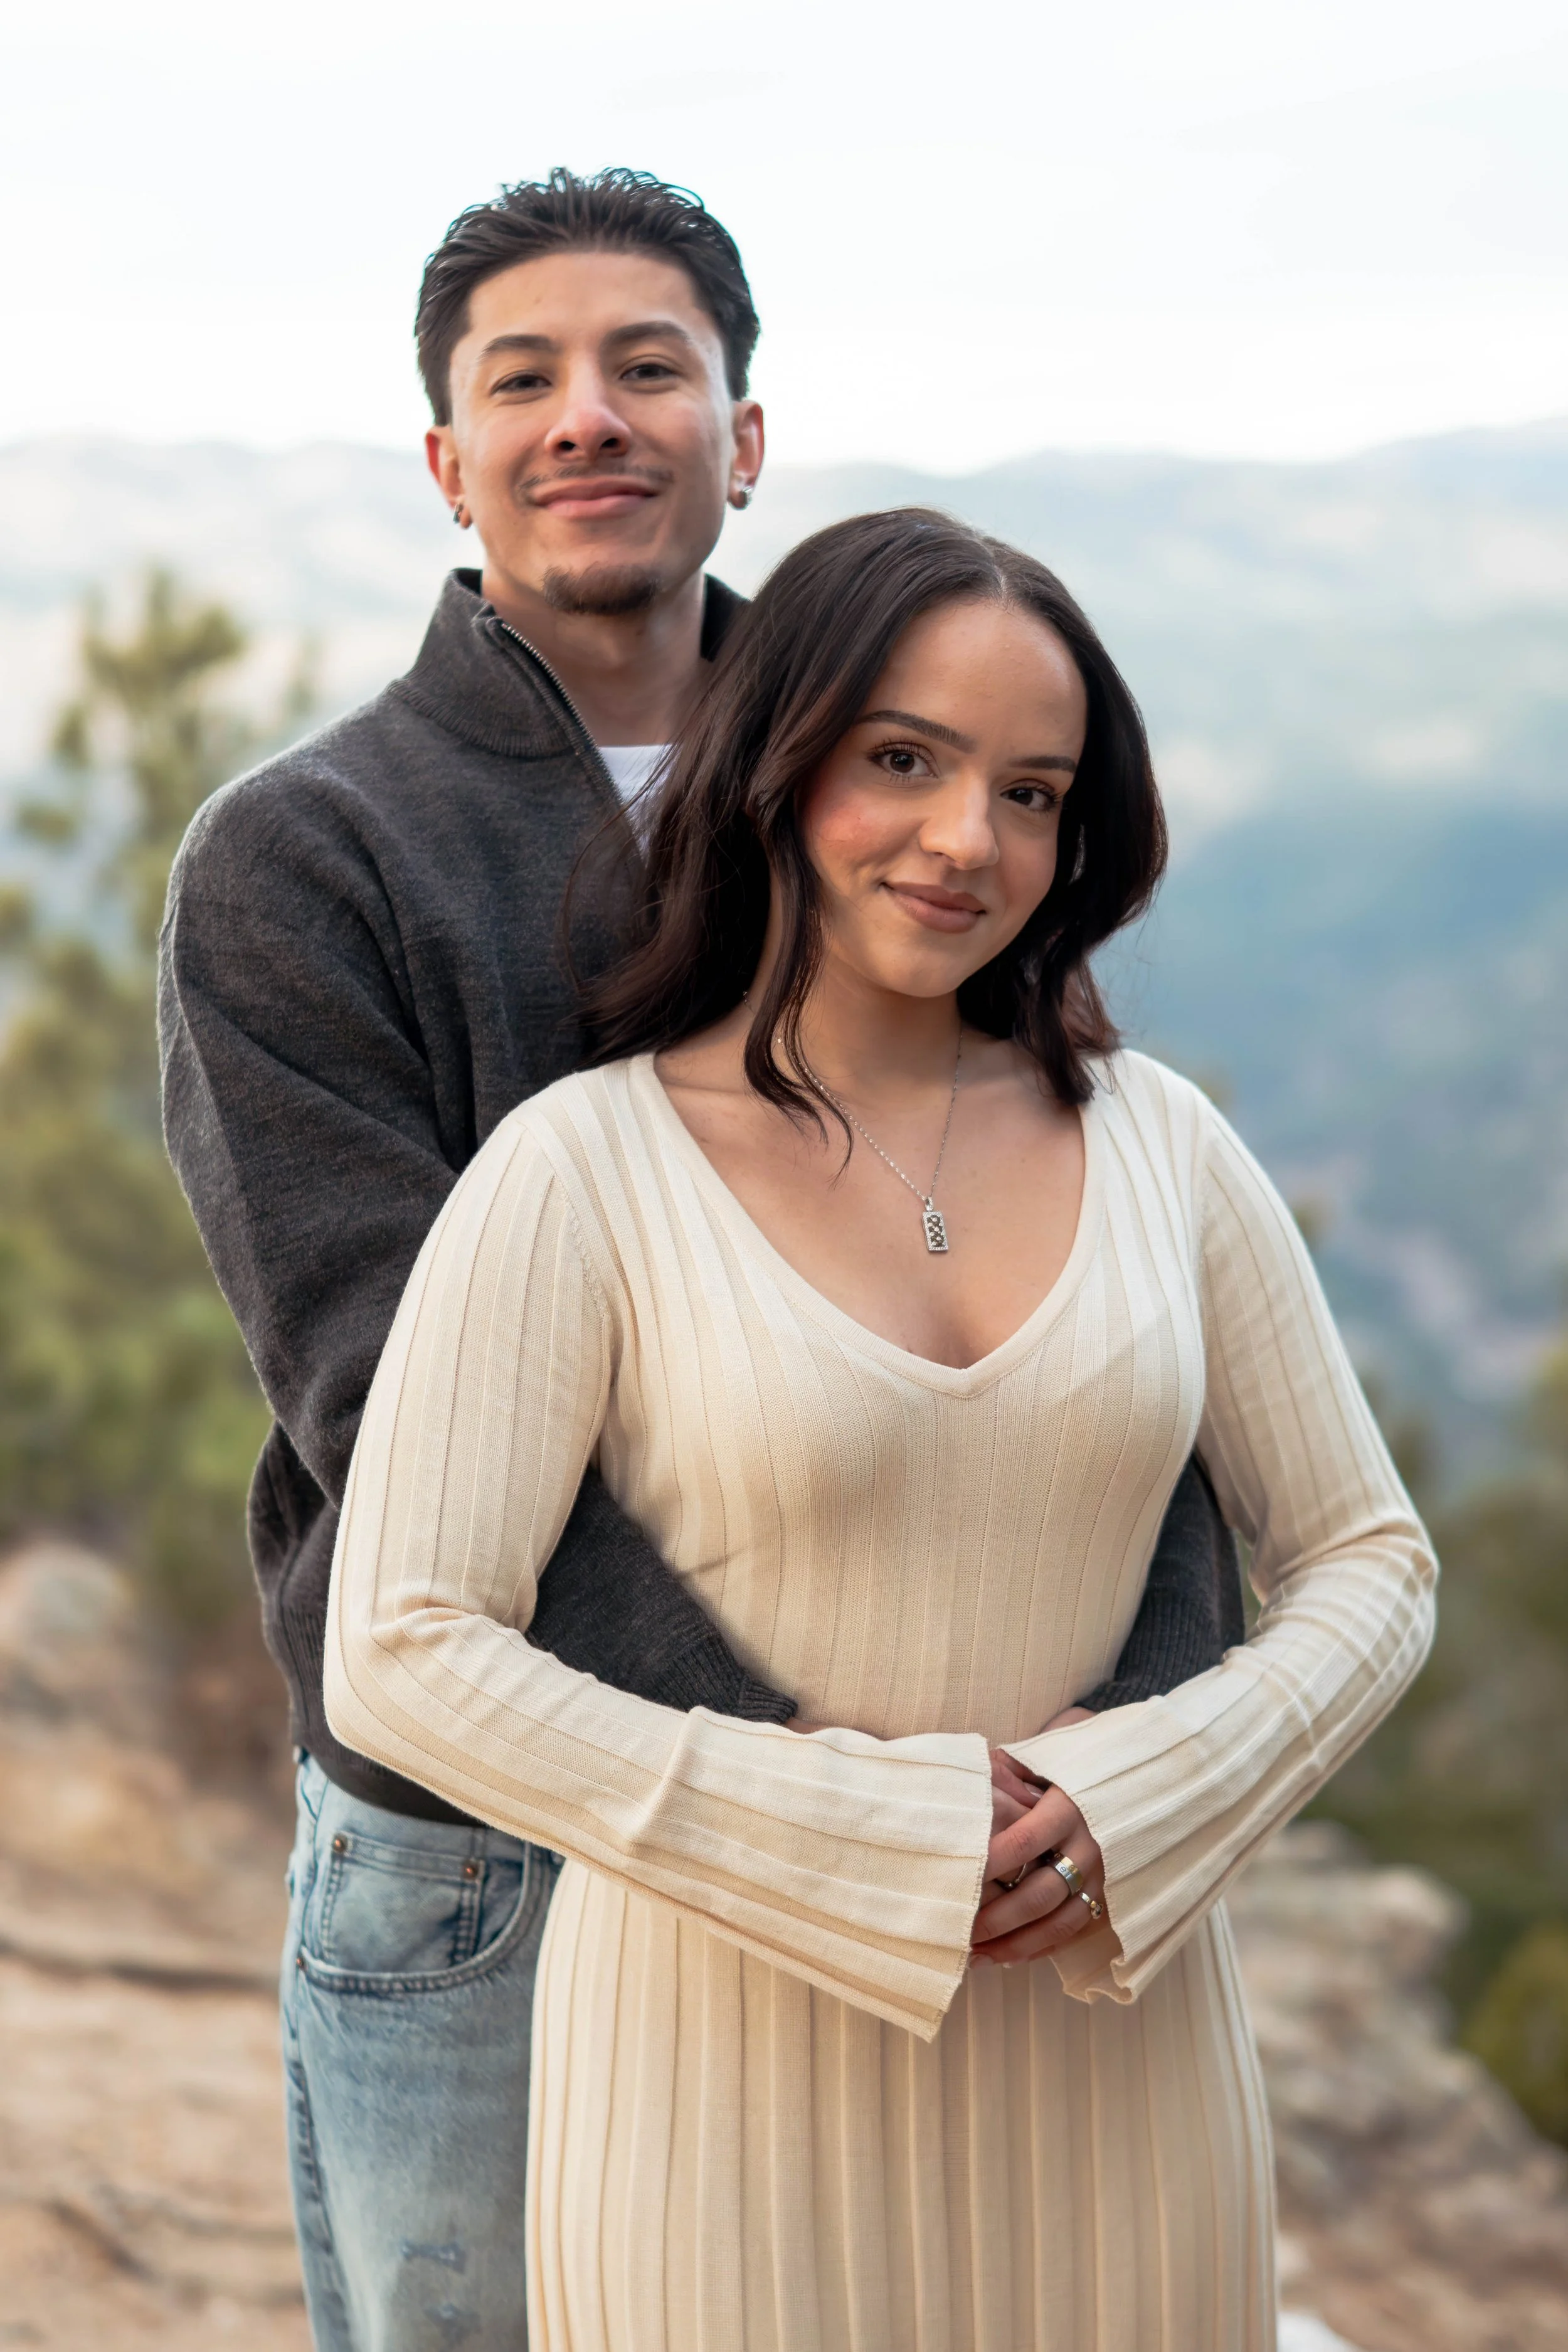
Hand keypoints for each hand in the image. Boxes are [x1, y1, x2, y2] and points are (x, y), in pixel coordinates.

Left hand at [970, 1755, 1105, 1967]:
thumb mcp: (1051, 1755)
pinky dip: (1039, 1948)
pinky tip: (1007, 1957)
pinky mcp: (1109, 1896)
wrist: (1148, 1778)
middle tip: (958, 1929)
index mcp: (1069, 1808)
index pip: (1024, 1841)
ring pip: (1057, 1923)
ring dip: (1014, 1946)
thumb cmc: (1084, 1763)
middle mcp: (1089, 1848)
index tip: (956, 1876)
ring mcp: (1103, 1877)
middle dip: (996, 1918)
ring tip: (974, 1956)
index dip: (990, 1862)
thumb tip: (971, 1773)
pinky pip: (1072, 1931)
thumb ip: (1012, 1766)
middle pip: (1040, 1894)